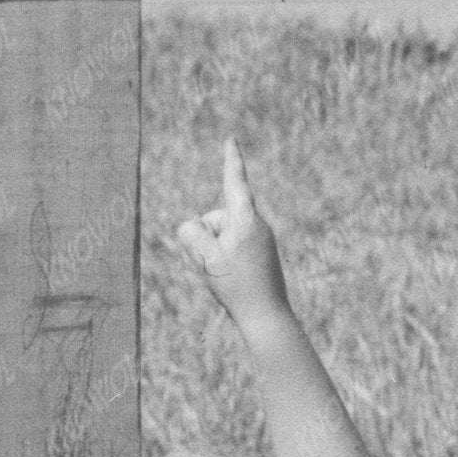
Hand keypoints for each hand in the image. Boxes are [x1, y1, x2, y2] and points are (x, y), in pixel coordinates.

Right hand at [175, 139, 292, 335]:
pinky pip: (230, 249)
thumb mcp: (203, 257)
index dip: (230, 159)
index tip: (230, 139)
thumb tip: (192, 226)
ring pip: (220, 237)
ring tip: (227, 278)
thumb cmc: (236, 286)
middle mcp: (257, 224)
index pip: (234, 181)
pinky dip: (222, 263)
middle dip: (206, 238)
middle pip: (215, 219)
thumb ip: (190, 232)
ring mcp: (260, 240)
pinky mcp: (260, 254)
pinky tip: (232, 283)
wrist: (267, 317)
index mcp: (246, 219)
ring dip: (214, 254)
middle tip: (218, 268)